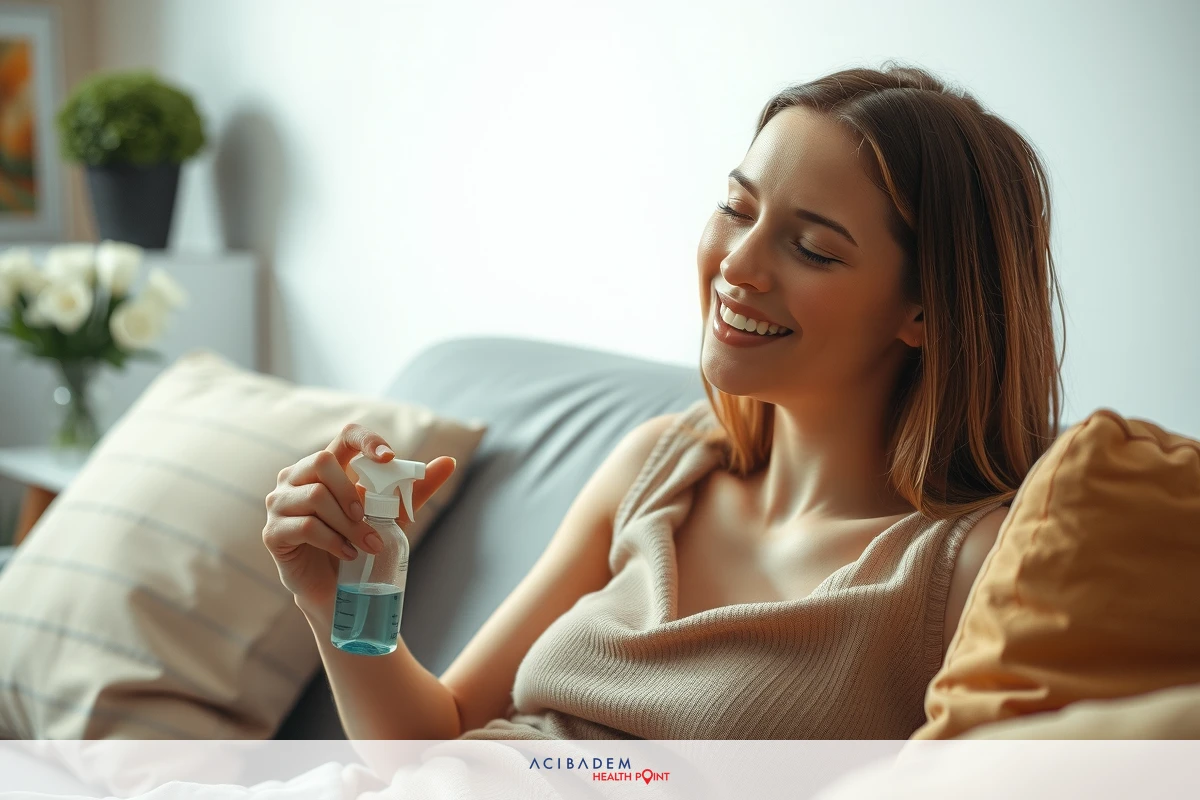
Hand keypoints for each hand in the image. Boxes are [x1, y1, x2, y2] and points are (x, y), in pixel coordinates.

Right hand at [262, 422, 456, 611]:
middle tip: (371, 520)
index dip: (366, 440)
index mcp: (325, 466)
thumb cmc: (361, 542)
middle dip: (353, 494)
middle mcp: (296, 478)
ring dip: (348, 523)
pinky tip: (349, 554)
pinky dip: (333, 541)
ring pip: (315, 496)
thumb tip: (449, 462)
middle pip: (322, 462)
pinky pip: (305, 526)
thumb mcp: (392, 513)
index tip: (390, 459)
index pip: (344, 436)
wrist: (338, 588)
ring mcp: (279, 503)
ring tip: (367, 545)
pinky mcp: (272, 533)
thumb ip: (416, 488)